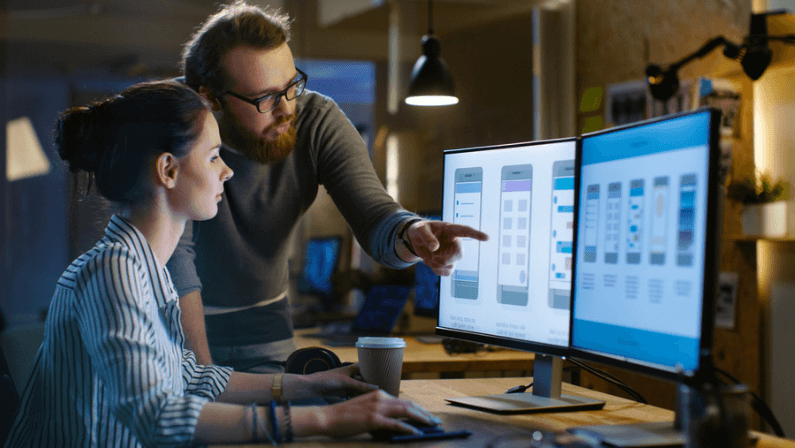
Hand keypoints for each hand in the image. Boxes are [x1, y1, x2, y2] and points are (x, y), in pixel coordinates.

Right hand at [298, 390, 441, 437]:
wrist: (328, 417)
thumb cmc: (344, 416)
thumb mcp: (365, 408)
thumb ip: (380, 411)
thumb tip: (395, 421)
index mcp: (379, 394)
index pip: (404, 401)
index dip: (418, 409)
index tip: (428, 416)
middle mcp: (380, 398)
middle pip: (409, 405)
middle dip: (425, 414)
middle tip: (436, 421)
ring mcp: (377, 408)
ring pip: (406, 412)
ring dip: (422, 419)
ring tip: (432, 426)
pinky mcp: (373, 419)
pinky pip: (395, 424)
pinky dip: (408, 429)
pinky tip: (416, 433)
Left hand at [302, 363, 377, 397]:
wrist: (311, 387)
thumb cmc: (327, 379)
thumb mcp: (346, 382)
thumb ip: (361, 386)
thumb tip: (377, 388)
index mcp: (351, 368)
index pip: (366, 366)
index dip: (375, 368)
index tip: (385, 372)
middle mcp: (350, 374)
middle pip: (364, 378)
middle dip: (372, 382)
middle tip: (384, 387)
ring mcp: (346, 383)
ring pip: (360, 387)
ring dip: (366, 391)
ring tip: (377, 396)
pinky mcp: (343, 391)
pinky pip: (354, 394)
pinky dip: (359, 397)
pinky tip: (365, 402)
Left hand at [408, 220, 488, 275]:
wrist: (416, 239)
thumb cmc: (420, 230)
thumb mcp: (419, 230)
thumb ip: (427, 237)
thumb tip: (435, 248)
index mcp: (450, 230)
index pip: (465, 231)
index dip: (476, 235)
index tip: (487, 238)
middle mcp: (454, 242)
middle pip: (459, 254)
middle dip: (445, 259)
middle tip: (432, 256)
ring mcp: (451, 253)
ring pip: (451, 265)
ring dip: (436, 264)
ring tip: (427, 255)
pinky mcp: (447, 263)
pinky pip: (447, 272)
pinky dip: (436, 270)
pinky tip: (430, 261)